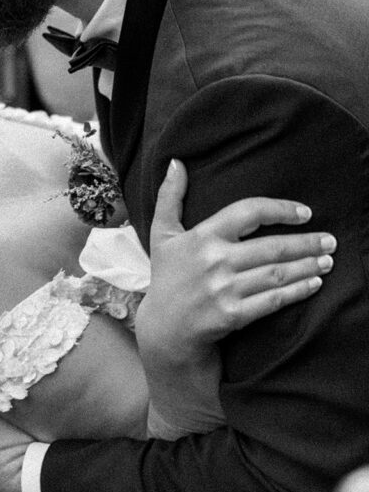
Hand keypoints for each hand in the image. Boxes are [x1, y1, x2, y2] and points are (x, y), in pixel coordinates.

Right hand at [137, 159, 335, 360]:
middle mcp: (214, 261)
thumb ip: (169, 196)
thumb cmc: (167, 276)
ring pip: (276, 273)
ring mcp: (224, 289)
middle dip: (306, 243)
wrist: (164, 329)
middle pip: (271, 247)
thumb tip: (177, 162)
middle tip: (330, 240)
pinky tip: (314, 284)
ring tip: (328, 260)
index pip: (248, 212)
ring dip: (307, 266)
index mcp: (202, 236)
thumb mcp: (162, 233)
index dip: (280, 210)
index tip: (305, 213)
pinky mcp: (233, 315)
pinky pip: (273, 300)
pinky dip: (297, 291)